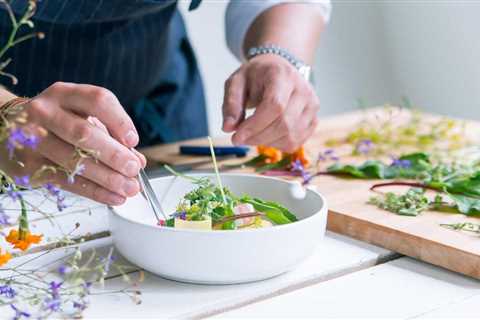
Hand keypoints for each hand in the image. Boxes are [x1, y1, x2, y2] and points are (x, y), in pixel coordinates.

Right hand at [0, 82, 145, 204]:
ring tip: (129, 188)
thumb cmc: (56, 123)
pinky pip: (67, 181)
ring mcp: (33, 138)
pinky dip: (95, 191)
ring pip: (75, 160)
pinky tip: (113, 196)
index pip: (98, 100)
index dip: (119, 120)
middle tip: (133, 169)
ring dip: (108, 178)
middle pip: (85, 134)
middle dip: (115, 155)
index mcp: (65, 94)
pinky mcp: (28, 165)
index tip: (133, 140)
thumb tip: (138, 160)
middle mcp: (46, 112)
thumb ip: (112, 135)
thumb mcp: (82, 117)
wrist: (6, 128)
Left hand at [222, 54, 318, 151]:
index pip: (275, 106)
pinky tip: (266, 135)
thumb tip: (228, 128)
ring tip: (252, 134)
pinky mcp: (313, 120)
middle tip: (240, 138)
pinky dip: (277, 144)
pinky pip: (295, 142)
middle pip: (284, 124)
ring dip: (266, 142)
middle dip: (257, 137)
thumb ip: (231, 104)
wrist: (278, 70)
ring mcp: (312, 106)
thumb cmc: (256, 77)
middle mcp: (303, 90)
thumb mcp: (236, 82)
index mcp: (282, 75)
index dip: (255, 125)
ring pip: (290, 137)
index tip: (236, 137)